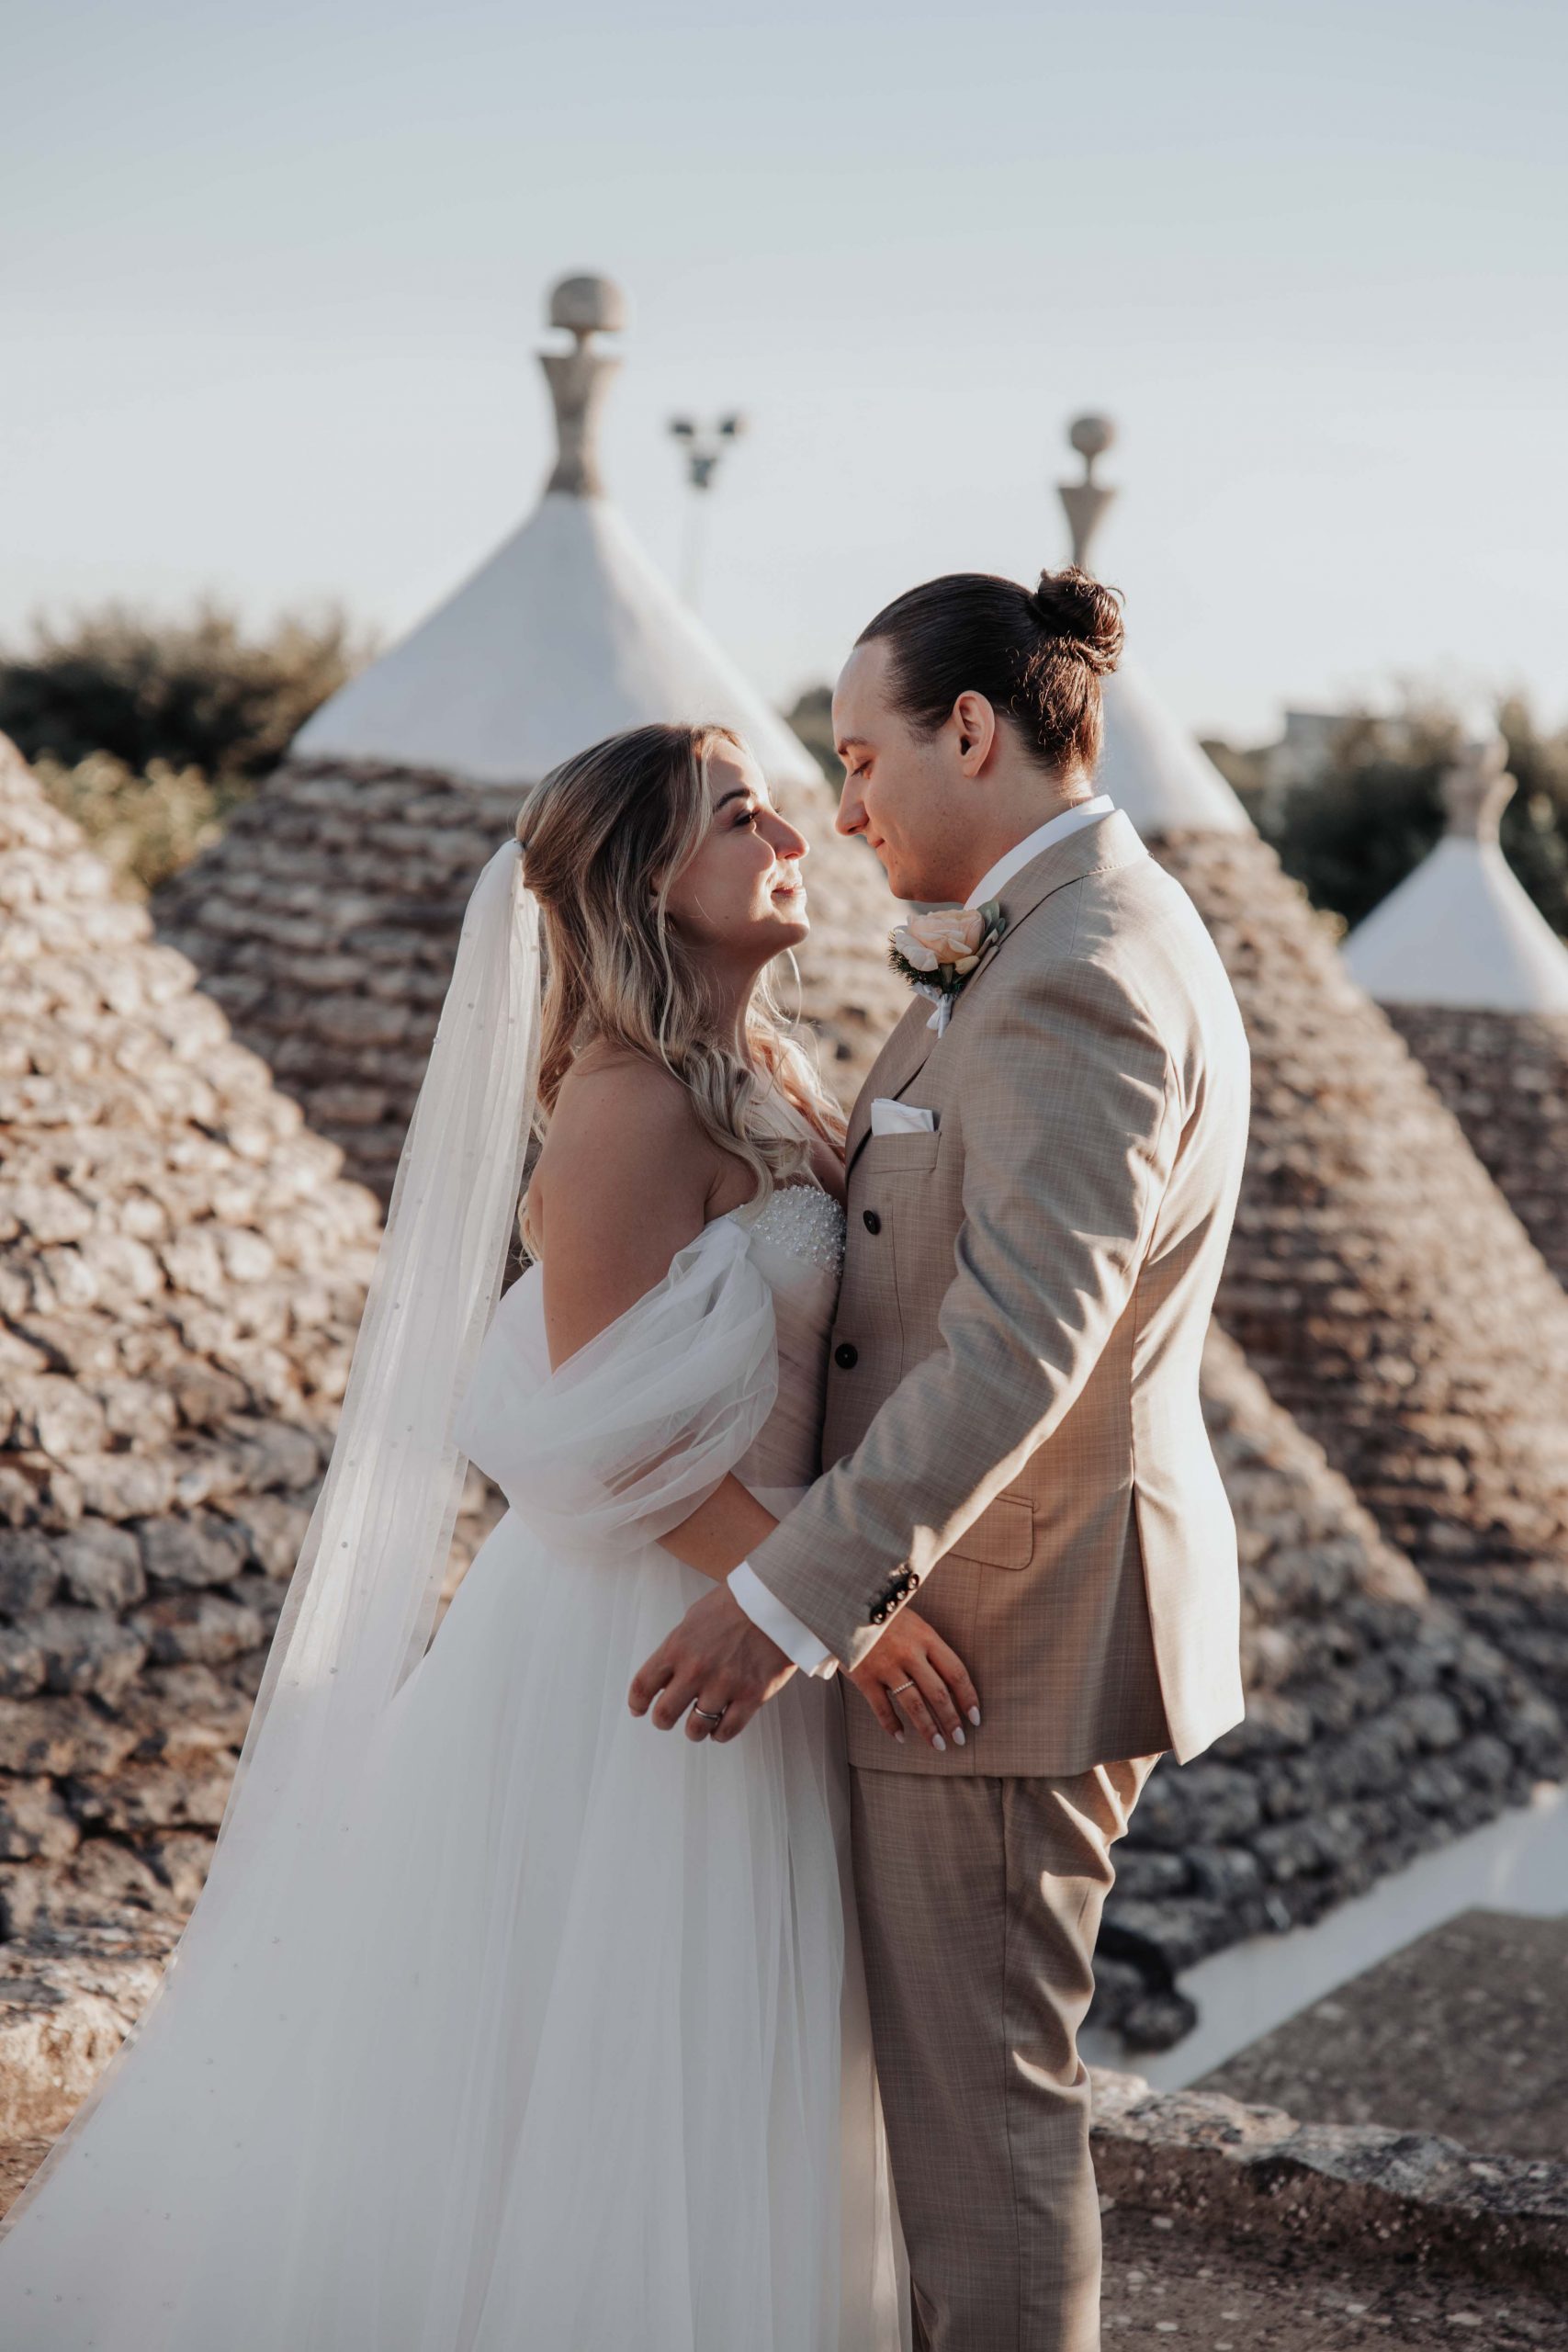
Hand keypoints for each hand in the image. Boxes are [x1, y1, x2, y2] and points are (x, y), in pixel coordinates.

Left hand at [629, 1583, 796, 1743]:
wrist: (776, 1600)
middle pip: (664, 1715)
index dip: (637, 1703)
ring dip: (694, 1731)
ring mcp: (724, 1685)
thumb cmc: (734, 1605)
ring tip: (699, 1725)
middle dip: (663, 1721)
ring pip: (696, 1729)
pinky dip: (720, 1734)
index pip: (643, 1686)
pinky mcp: (752, 1696)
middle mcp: (696, 1670)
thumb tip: (665, 1676)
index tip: (639, 1710)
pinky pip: (727, 1730)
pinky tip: (720, 1726)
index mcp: (676, 1648)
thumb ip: (677, 1648)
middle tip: (669, 1719)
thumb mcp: (694, 1619)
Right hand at [848, 1608, 979, 1753]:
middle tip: (959, 1738)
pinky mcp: (864, 1676)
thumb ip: (930, 1648)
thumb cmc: (885, 1615)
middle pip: (938, 1693)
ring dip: (928, 1729)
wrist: (846, 1604)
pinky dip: (892, 1725)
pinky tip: (901, 1737)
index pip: (956, 1672)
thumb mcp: (914, 1623)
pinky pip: (881, 1708)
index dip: (968, 1697)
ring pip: (914, 1705)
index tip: (975, 1716)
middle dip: (952, 1719)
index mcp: (926, 1637)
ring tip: (938, 1745)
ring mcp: (886, 1666)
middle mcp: (909, 1653)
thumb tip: (950, 1683)